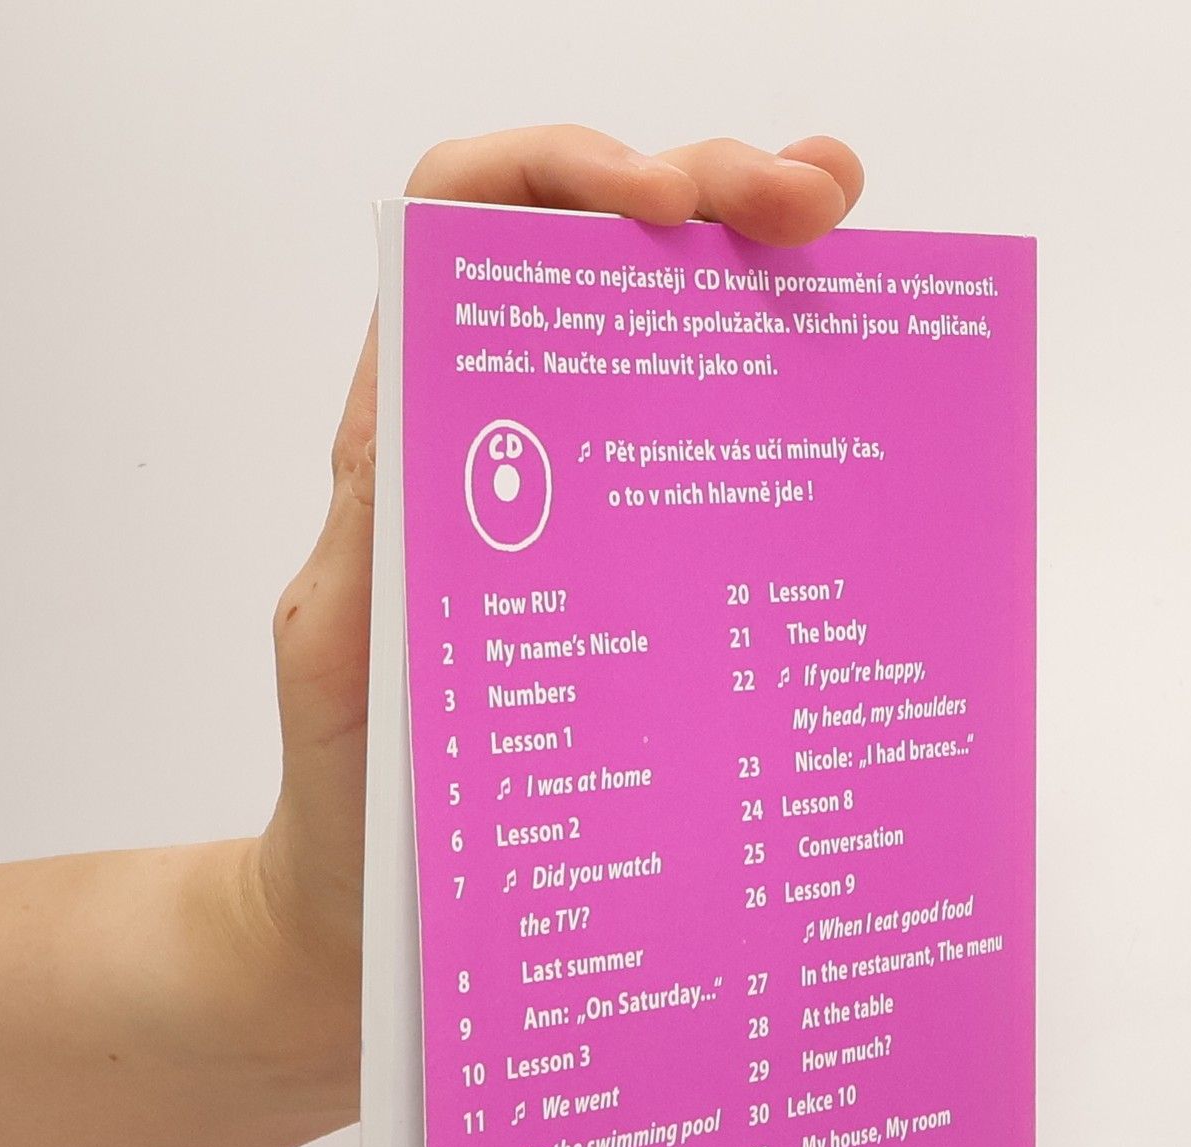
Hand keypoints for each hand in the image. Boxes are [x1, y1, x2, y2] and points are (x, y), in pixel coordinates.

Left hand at [244, 125, 864, 1013]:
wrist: (370, 927)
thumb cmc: (348, 807)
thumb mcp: (344, 666)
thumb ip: (377, 550)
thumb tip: (424, 417)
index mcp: (414, 447)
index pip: (466, 230)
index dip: (559, 175)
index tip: (665, 197)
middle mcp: (495, 453)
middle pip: (592, 254)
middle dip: (704, 189)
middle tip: (812, 205)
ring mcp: (572, 513)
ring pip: (661, 337)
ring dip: (753, 263)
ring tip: (846, 237)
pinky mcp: (626, 583)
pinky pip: (700, 461)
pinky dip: (770, 395)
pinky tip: (844, 384)